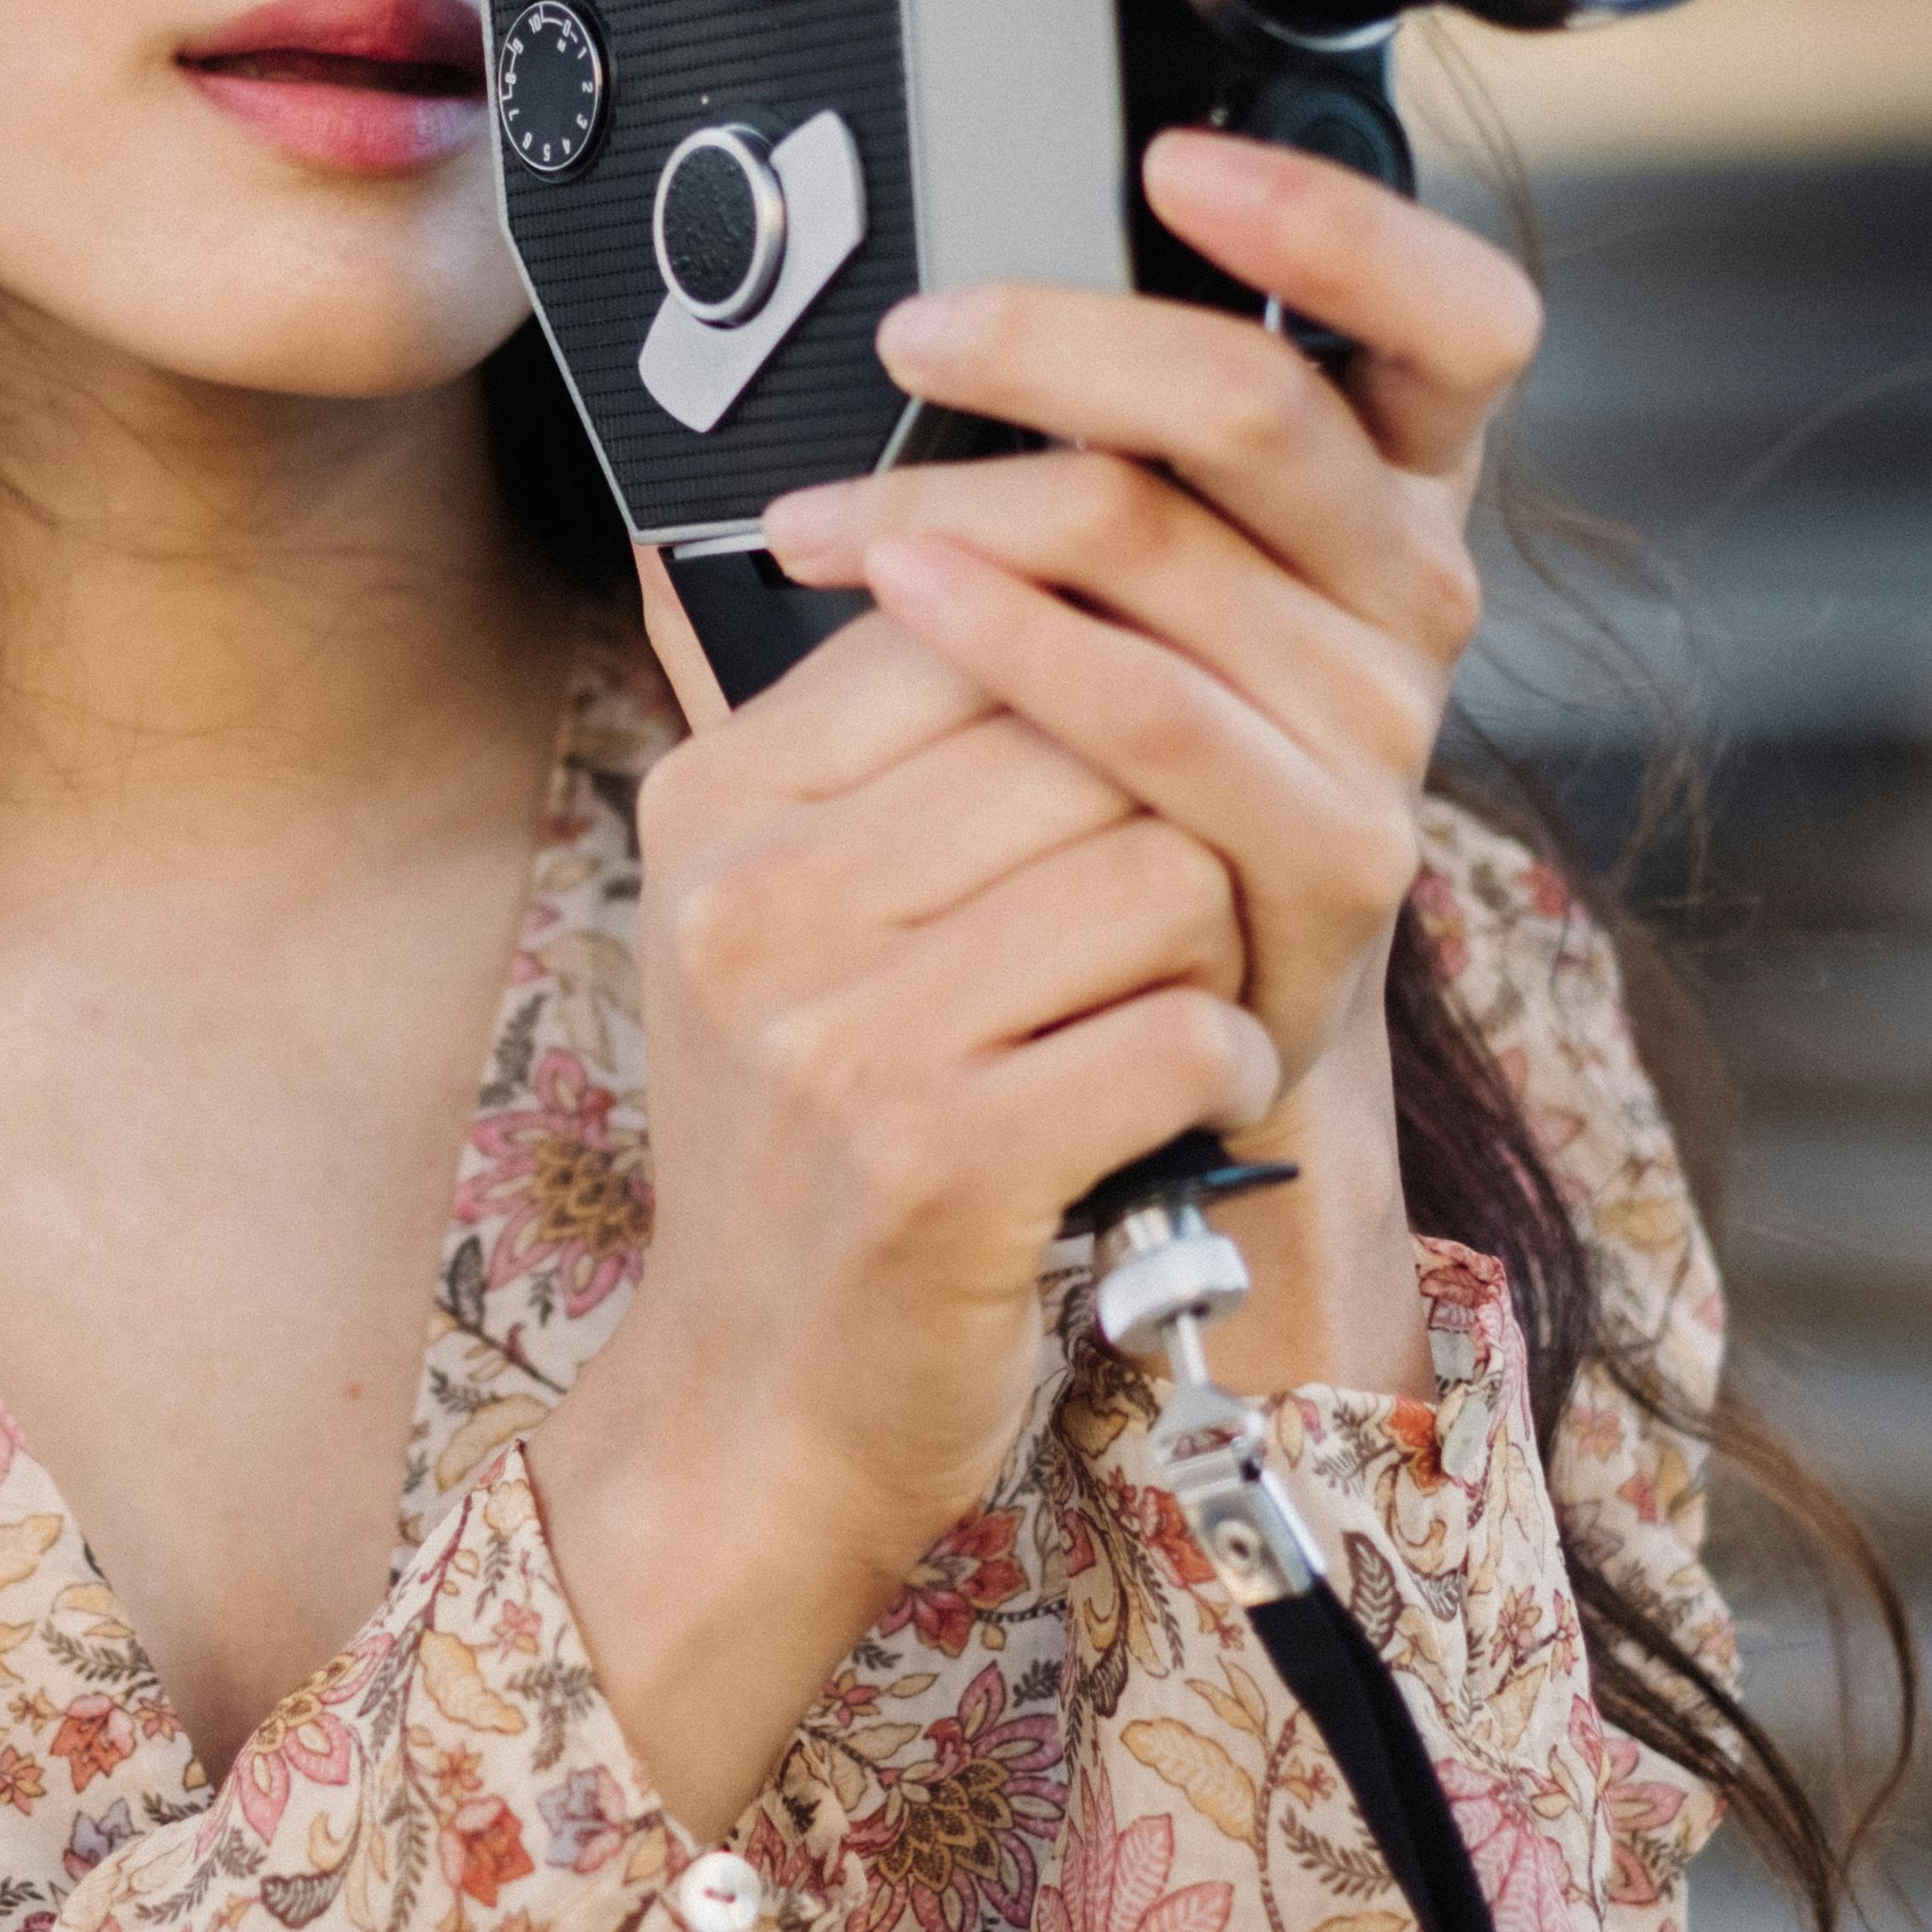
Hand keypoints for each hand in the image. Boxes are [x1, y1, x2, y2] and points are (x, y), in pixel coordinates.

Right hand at [527, 131, 1537, 1838]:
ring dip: (1207, 950)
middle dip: (1176, 819)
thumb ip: (883, 740)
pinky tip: (1160, 1113)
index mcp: (717, 804)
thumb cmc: (824, 1144)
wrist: (761, 1411)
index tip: (1115, 777)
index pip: (976, 615)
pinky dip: (1214, 1070)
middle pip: (1090, 730)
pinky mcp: (944, 1159)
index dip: (1103, 682)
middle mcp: (755, 900)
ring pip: (1158, 868)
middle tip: (1155, 924)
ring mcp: (838, 1031)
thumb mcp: (789, 919)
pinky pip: (1181, 1026)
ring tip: (1150, 1018)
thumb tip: (1020, 519)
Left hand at [758, 128, 1536, 1397]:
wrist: (1109, 1065)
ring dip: (982, 499)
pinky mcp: (1331, 871)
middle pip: (1264, 403)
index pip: (1454, 324)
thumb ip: (996, 474)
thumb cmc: (1057, 815)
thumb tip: (806, 328)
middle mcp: (1409, 599)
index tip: (1178, 160)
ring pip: (1181, 544)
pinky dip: (1022, 646)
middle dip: (1061, 344)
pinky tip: (906, 602)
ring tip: (840, 508)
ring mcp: (1383, 738)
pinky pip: (1168, 722)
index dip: (1344, 224)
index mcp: (1373, 503)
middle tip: (916, 331)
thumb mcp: (1050, 622)